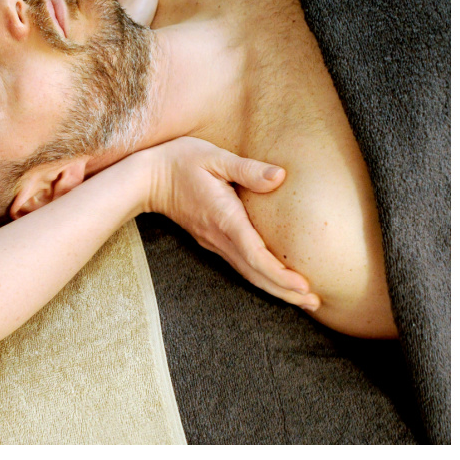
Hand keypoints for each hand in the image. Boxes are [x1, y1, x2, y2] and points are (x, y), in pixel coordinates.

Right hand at [141, 137, 320, 309]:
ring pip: (247, 272)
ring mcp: (212, 241)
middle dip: (285, 290)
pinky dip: (260, 277)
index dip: (280, 274)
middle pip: (254, 273)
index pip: (254, 254)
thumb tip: (280, 177)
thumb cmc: (180, 161)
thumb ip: (247, 168)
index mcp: (224, 218)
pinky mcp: (210, 239)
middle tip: (315, 303)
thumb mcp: (214, 156)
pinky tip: (274, 280)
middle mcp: (218, 236)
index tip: (304, 286)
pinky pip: (239, 264)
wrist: (145, 178)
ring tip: (302, 300)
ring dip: (275, 288)